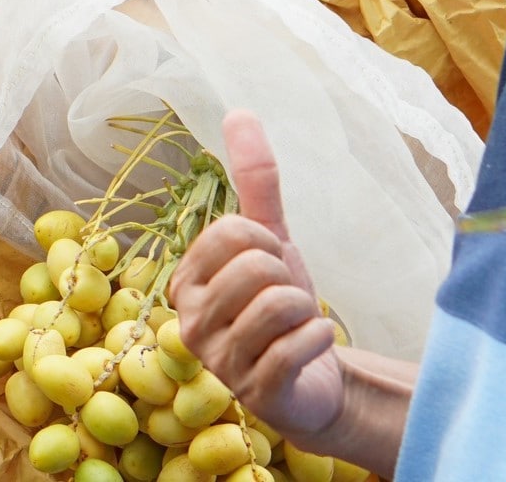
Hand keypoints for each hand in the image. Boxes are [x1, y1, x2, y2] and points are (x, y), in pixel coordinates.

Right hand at [169, 111, 344, 441]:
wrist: (313, 379)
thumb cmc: (281, 307)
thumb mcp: (271, 239)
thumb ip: (254, 179)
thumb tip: (239, 111)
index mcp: (185, 280)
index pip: (231, 232)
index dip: (267, 243)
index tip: (269, 268)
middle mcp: (190, 321)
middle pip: (256, 266)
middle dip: (289, 278)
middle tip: (284, 301)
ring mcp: (220, 362)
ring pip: (279, 304)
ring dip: (306, 310)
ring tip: (296, 325)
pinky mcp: (255, 394)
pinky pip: (299, 344)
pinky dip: (321, 337)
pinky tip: (312, 346)